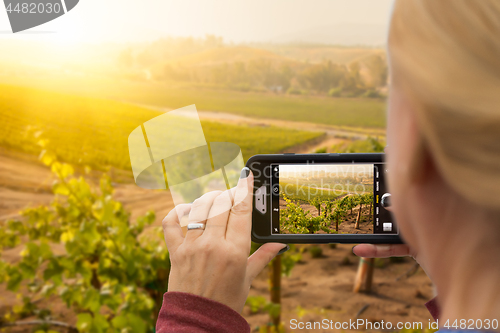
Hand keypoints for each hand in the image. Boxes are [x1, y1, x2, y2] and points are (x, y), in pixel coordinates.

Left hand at [162, 168, 286, 312]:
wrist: (199, 321)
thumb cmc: (227, 301)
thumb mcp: (249, 278)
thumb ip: (264, 256)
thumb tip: (281, 244)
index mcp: (235, 251)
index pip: (242, 210)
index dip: (245, 189)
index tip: (247, 175)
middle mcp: (213, 245)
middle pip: (221, 203)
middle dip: (228, 193)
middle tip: (232, 194)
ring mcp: (191, 247)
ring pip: (199, 208)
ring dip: (208, 198)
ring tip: (215, 199)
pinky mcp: (174, 251)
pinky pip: (171, 222)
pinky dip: (177, 212)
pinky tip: (188, 210)